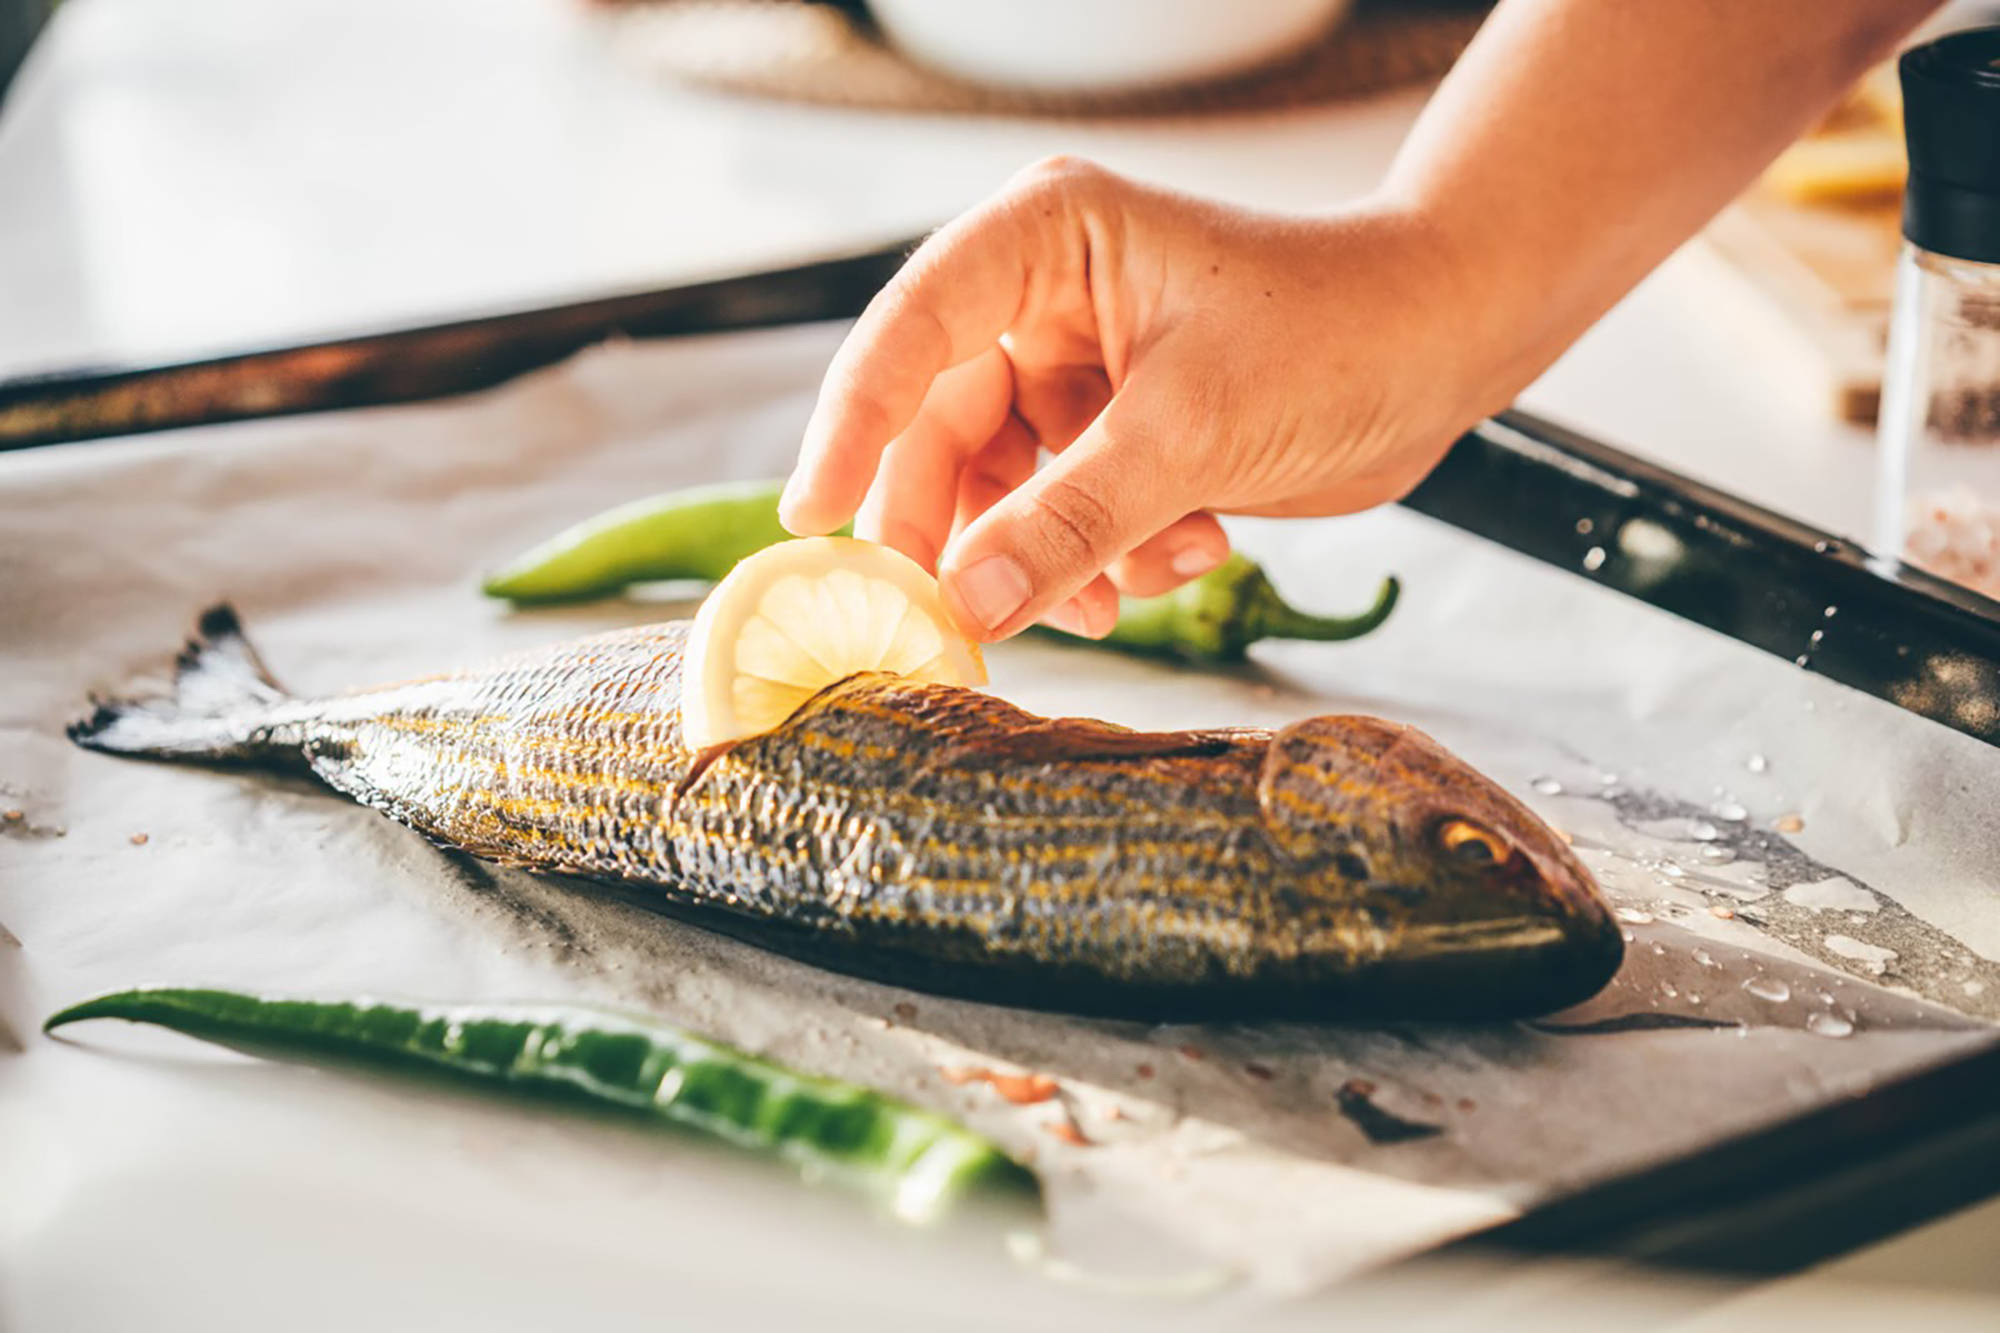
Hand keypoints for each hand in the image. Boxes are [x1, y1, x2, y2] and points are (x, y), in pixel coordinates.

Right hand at [778, 157, 1495, 640]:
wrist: (1446, 350)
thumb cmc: (1337, 333)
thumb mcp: (1190, 432)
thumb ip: (1069, 522)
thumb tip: (960, 605)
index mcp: (1042, 242)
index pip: (907, 335)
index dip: (851, 430)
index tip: (813, 522)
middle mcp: (1043, 299)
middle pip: (941, 429)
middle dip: (967, 529)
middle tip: (957, 618)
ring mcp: (1078, 370)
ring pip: (1004, 490)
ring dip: (1057, 559)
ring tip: (1124, 593)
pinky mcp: (1116, 432)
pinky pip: (1065, 516)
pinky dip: (1113, 556)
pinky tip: (1191, 550)